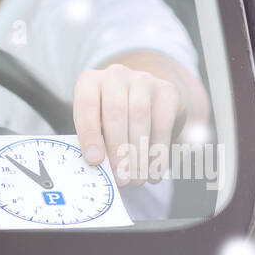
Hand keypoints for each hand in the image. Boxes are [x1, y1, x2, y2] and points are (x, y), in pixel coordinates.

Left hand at [73, 62, 182, 185]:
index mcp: (90, 82)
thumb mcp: (97, 125)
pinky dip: (158, 151)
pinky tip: (154, 172)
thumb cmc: (112, 120)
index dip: (89, 134)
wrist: (147, 99)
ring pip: (140, 115)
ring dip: (138, 152)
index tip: (94, 161)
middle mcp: (115, 75)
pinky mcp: (167, 90)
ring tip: (137, 179)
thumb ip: (95, 141)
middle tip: (121, 178)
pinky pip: (163, 122)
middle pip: (116, 110)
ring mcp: (143, 79)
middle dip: (118, 148)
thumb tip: (98, 168)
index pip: (87, 105)